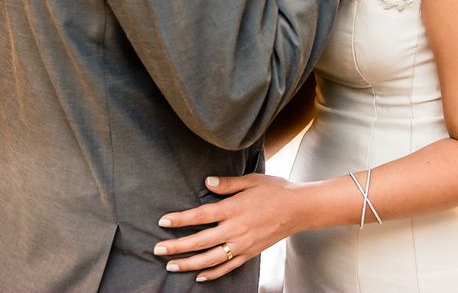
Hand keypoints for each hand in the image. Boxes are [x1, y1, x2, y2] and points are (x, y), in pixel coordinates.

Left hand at [155, 174, 305, 281]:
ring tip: (171, 265)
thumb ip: (227, 184)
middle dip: (177, 246)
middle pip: (200, 241)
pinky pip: (228, 267)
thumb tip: (206, 182)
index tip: (163, 221)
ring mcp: (242, 244)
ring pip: (211, 258)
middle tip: (158, 250)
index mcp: (233, 209)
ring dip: (189, 263)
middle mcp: (235, 229)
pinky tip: (200, 276)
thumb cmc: (275, 191)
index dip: (180, 219)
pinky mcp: (250, 253)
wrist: (300, 209)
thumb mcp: (251, 180)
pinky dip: (213, 274)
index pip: (201, 215)